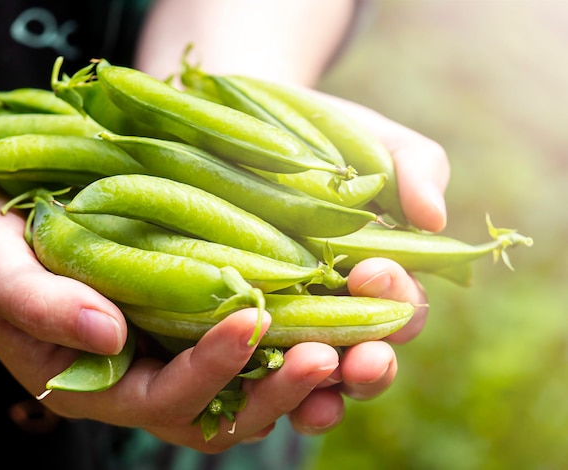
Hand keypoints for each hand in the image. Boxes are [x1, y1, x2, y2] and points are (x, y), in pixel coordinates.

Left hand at [281, 93, 447, 434]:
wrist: (249, 124)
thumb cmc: (326, 137)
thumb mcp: (376, 142)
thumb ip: (418, 169)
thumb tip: (434, 218)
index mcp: (381, 279)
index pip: (404, 309)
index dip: (395, 297)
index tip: (368, 269)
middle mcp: (340, 312)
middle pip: (367, 359)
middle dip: (370, 364)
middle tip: (364, 357)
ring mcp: (291, 324)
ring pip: (317, 379)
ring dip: (323, 389)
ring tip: (315, 377)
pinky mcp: (242, 327)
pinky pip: (257, 372)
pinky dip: (265, 384)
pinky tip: (258, 384)